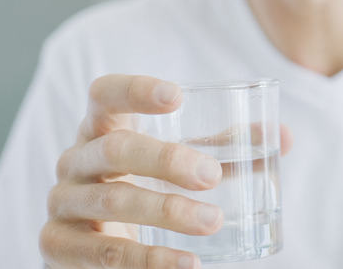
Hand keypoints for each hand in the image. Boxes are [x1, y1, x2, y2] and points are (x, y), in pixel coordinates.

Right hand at [39, 74, 292, 268]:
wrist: (95, 244)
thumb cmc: (145, 186)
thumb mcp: (179, 162)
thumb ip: (226, 148)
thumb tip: (284, 137)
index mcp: (101, 128)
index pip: (104, 94)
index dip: (135, 90)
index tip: (176, 95)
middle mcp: (76, 160)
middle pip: (115, 149)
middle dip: (167, 160)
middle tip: (212, 175)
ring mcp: (63, 203)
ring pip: (112, 201)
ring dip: (167, 211)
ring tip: (213, 221)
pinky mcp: (59, 247)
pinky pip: (104, 254)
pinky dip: (149, 260)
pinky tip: (187, 264)